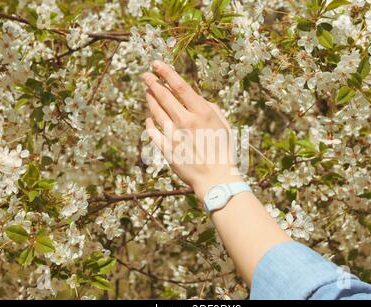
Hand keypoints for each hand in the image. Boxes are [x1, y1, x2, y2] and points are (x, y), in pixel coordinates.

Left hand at [142, 61, 242, 198]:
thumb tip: (199, 100)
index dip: (166, 72)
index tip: (156, 64)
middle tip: (145, 75)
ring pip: (156, 112)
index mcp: (202, 112)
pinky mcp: (166, 149)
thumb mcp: (224, 126)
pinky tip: (148, 118)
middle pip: (164, 96)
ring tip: (146, 91)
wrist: (216, 179)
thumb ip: (212, 109)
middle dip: (152, 83)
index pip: (180, 86)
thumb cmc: (224, 152)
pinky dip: (149, 123)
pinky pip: (153, 132)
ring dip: (150, 99)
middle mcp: (185, 120)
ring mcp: (174, 135)